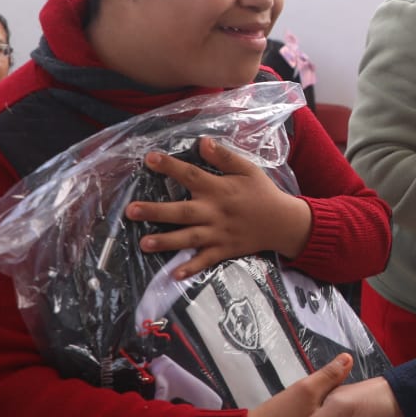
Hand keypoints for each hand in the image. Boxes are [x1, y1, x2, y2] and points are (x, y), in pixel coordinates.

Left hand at [127, 137, 312, 278]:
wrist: (283, 222)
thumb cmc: (262, 193)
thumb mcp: (248, 169)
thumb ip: (224, 157)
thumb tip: (202, 142)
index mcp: (219, 189)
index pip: (190, 175)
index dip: (169, 166)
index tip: (149, 159)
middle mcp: (215, 212)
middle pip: (182, 211)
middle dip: (156, 211)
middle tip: (131, 210)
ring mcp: (218, 233)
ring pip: (188, 238)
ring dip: (166, 241)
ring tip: (144, 243)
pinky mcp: (223, 250)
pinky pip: (205, 261)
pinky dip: (190, 268)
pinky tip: (174, 274)